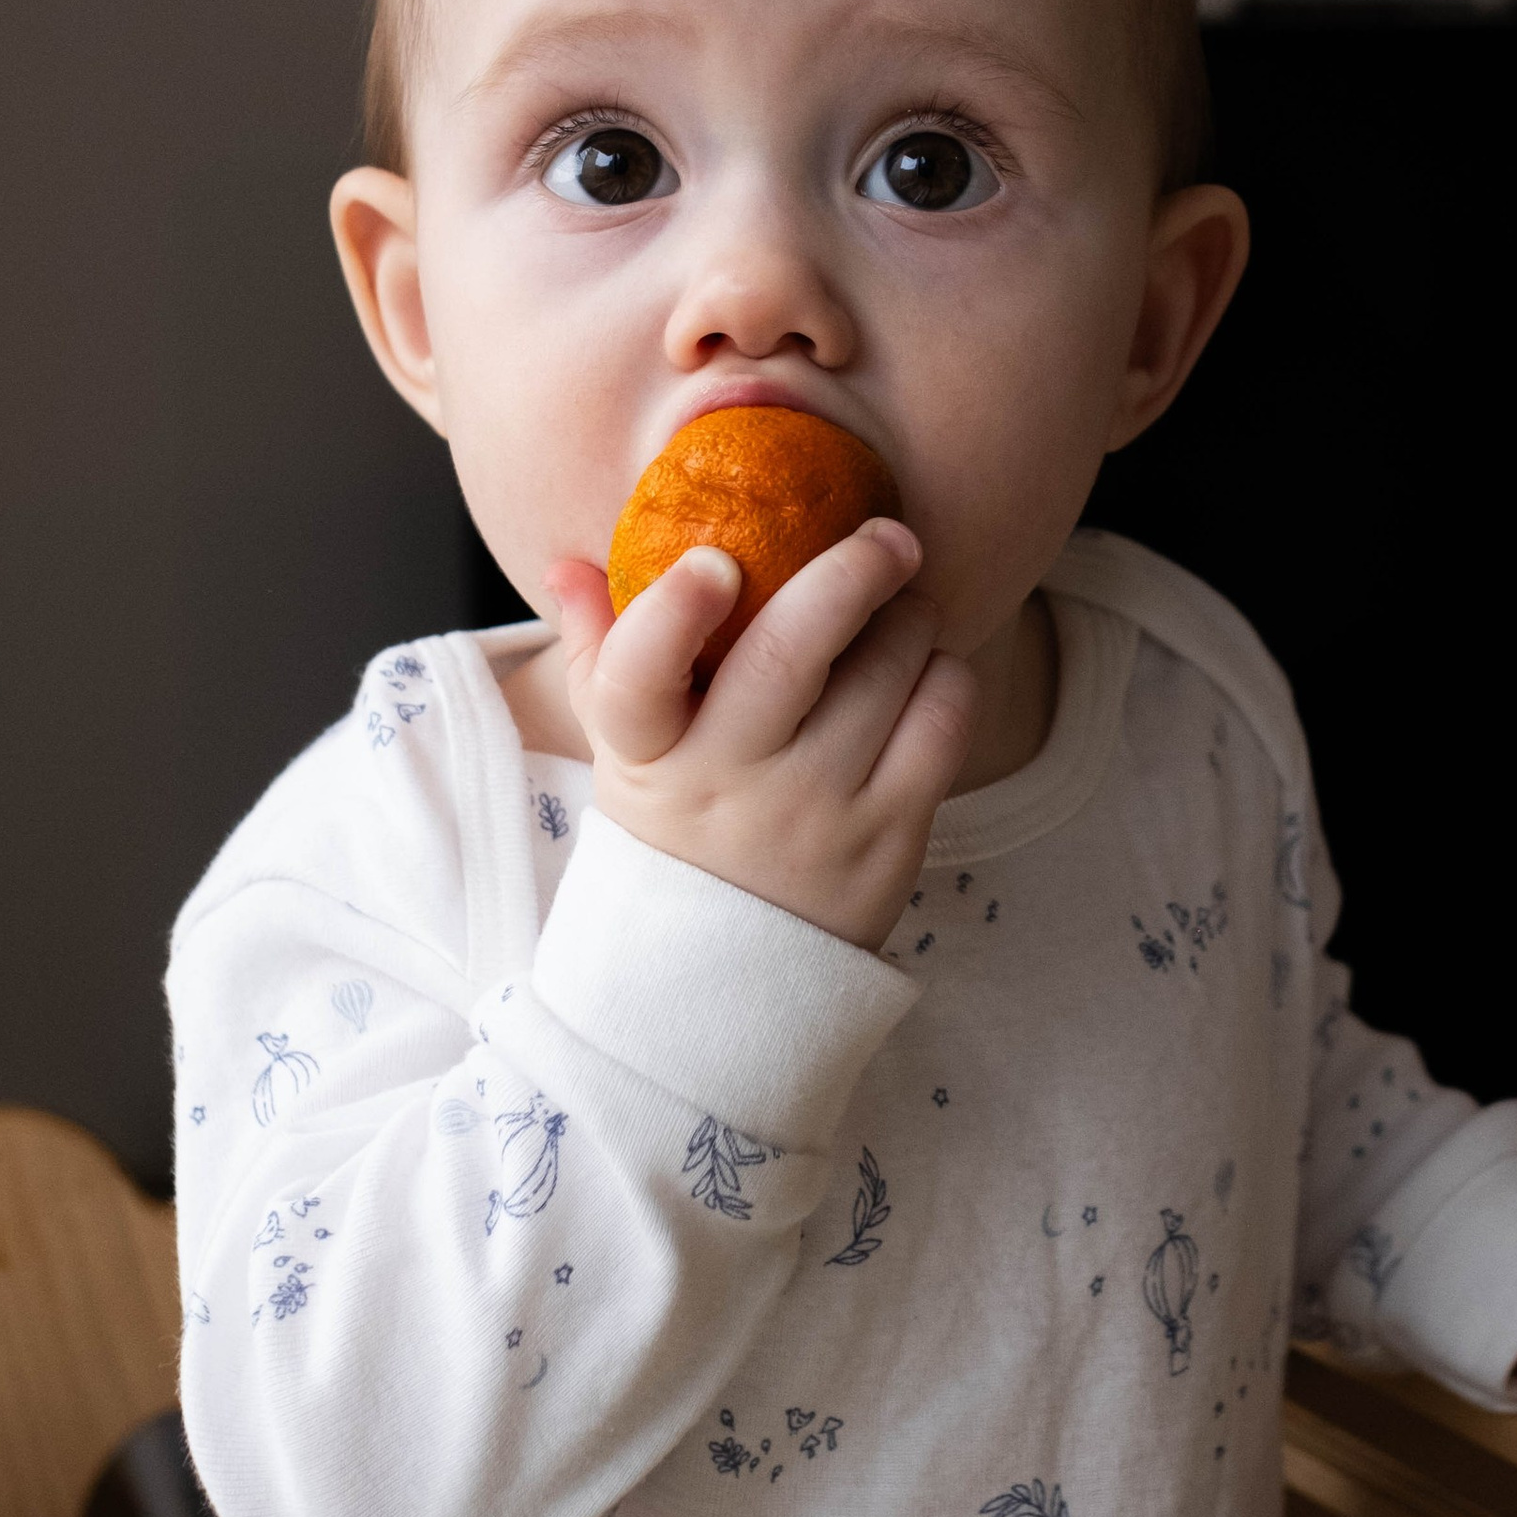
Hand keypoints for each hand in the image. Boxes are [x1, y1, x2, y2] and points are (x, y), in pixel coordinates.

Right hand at [547, 520, 978, 950]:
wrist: (730, 980)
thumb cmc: (678, 828)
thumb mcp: (624, 753)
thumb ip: (600, 650)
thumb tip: (571, 562)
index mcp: (648, 753)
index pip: (638, 678)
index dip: (673, 611)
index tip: (713, 561)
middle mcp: (729, 781)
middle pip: (787, 656)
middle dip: (847, 573)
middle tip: (885, 536)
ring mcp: (814, 812)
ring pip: (883, 673)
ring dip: (907, 616)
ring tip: (901, 604)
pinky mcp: (889, 836)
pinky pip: (941, 722)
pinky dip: (945, 673)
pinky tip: (927, 667)